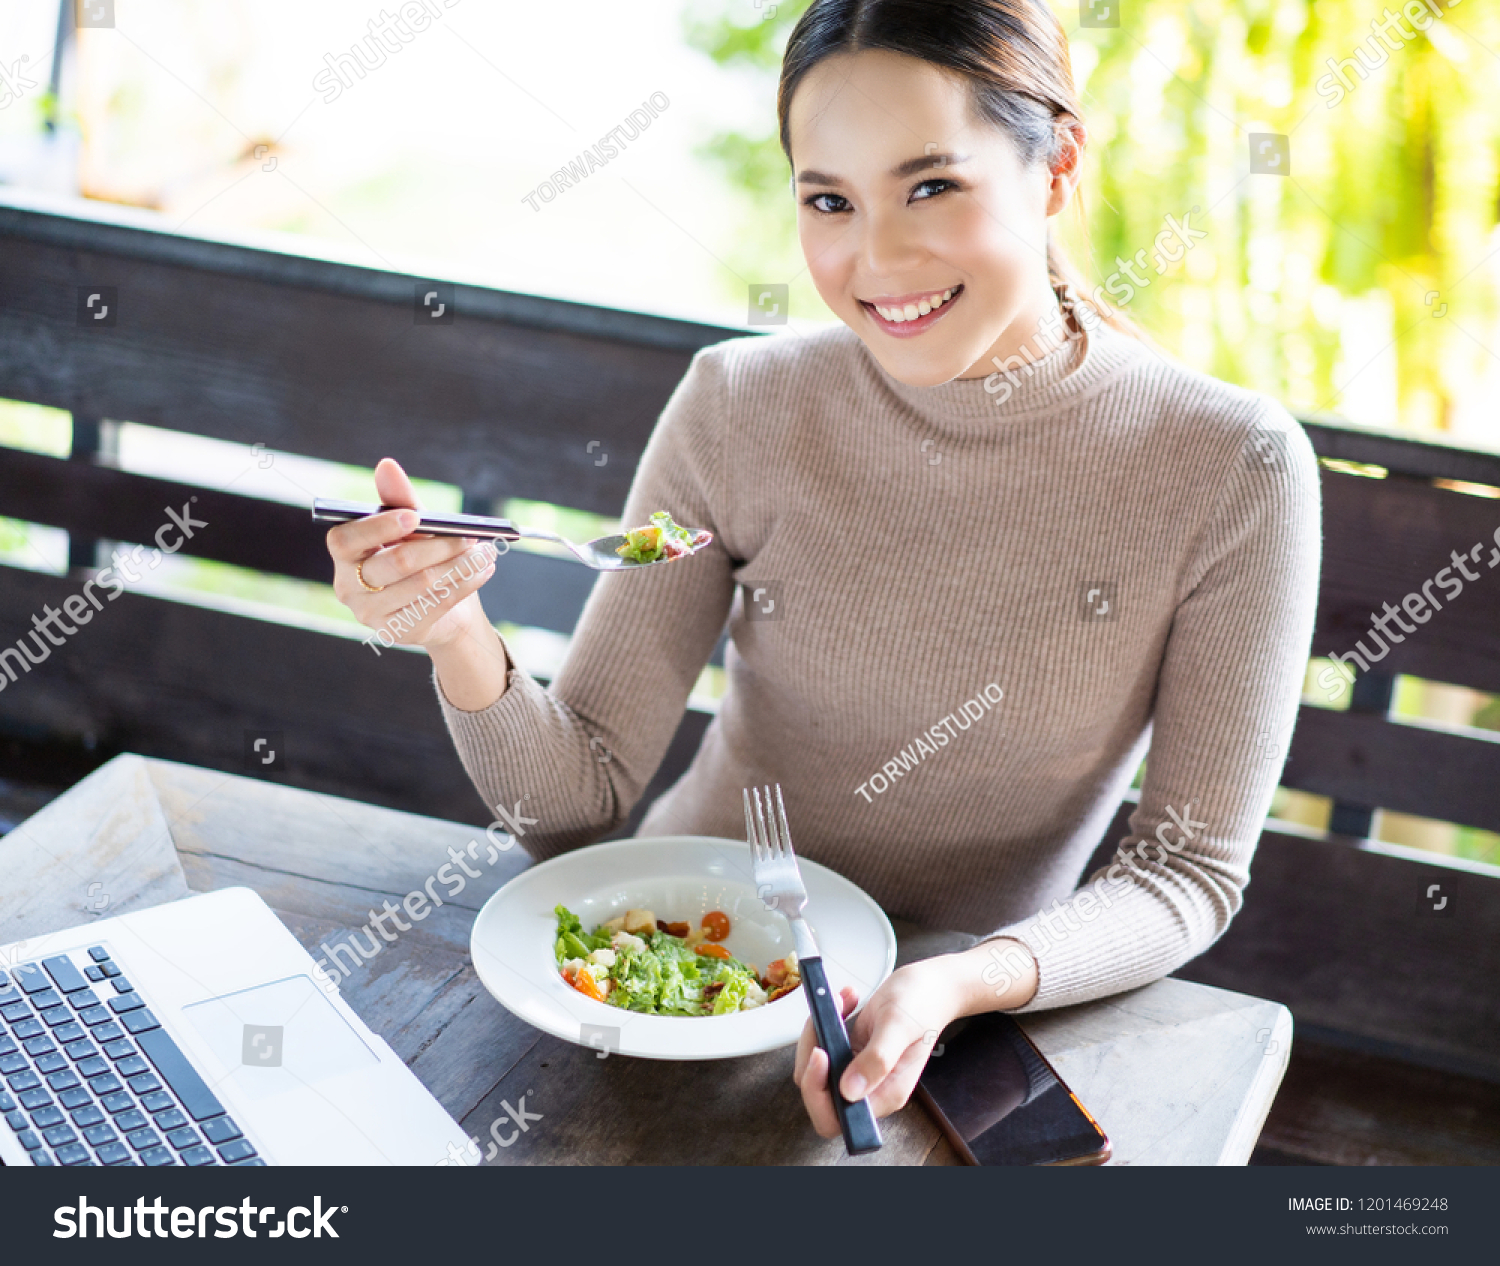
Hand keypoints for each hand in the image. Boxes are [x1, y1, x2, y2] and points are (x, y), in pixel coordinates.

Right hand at [327, 457, 496, 650]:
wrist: (440, 608)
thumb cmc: (419, 558)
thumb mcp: (412, 527)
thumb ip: (399, 499)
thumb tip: (387, 465)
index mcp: (344, 554)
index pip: (346, 540)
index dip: (380, 527)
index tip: (415, 517)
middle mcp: (348, 586)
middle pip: (396, 562)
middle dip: (439, 545)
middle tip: (470, 534)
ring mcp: (371, 613)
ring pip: (423, 583)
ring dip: (461, 564)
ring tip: (486, 551)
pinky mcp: (397, 631)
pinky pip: (437, 604)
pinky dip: (466, 583)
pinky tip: (483, 570)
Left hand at [792, 957, 961, 1138]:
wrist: (931, 987)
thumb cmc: (923, 1004)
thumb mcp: (899, 1026)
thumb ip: (877, 1059)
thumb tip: (849, 1091)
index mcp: (886, 1094)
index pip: (838, 1117)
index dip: (819, 1092)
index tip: (821, 1053)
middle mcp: (871, 1089)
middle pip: (820, 1094)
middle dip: (811, 1057)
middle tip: (822, 1021)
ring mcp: (860, 1072)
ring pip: (816, 1069)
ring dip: (817, 1033)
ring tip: (838, 1001)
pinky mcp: (852, 1055)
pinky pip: (823, 1047)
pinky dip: (825, 1023)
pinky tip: (844, 1002)